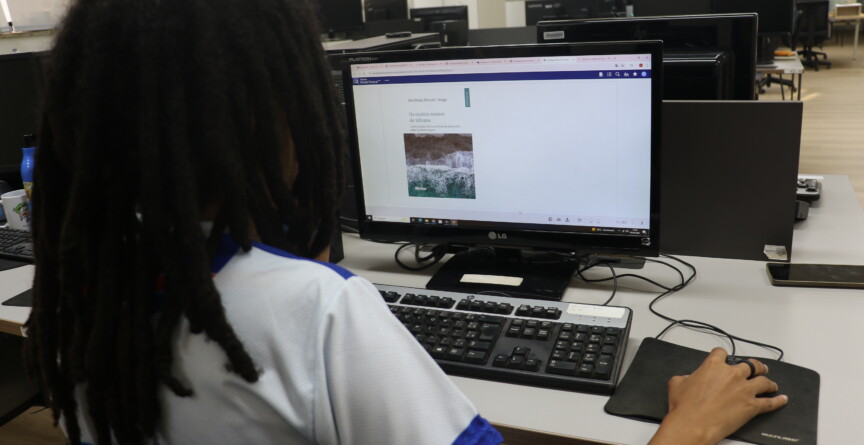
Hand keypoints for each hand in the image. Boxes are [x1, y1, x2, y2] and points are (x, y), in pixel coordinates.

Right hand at [648, 347, 788, 444]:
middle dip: (755, 366)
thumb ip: (686, 376)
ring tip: (771, 383)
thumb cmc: (684, 406)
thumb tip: (688, 378)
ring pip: (763, 381)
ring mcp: (744, 390)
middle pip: (750, 365)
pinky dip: (778, 400)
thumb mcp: (676, 383)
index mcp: (714, 366)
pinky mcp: (752, 406)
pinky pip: (770, 402)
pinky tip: (782, 399)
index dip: (722, 355)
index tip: (724, 357)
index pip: (721, 353)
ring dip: (768, 381)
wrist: (694, 424)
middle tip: (757, 368)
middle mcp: (732, 374)